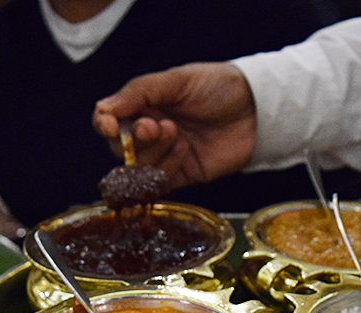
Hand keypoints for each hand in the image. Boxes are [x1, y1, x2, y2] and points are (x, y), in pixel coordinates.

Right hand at [93, 62, 256, 189]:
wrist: (256, 109)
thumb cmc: (218, 87)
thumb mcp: (177, 80)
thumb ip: (140, 92)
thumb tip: (104, 108)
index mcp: (144, 105)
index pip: (109, 119)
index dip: (105, 124)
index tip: (110, 125)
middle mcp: (150, 132)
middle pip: (121, 148)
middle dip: (135, 140)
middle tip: (156, 127)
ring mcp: (165, 155)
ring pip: (138, 168)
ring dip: (154, 153)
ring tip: (178, 135)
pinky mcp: (183, 175)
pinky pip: (160, 183)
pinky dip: (167, 169)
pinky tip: (184, 151)